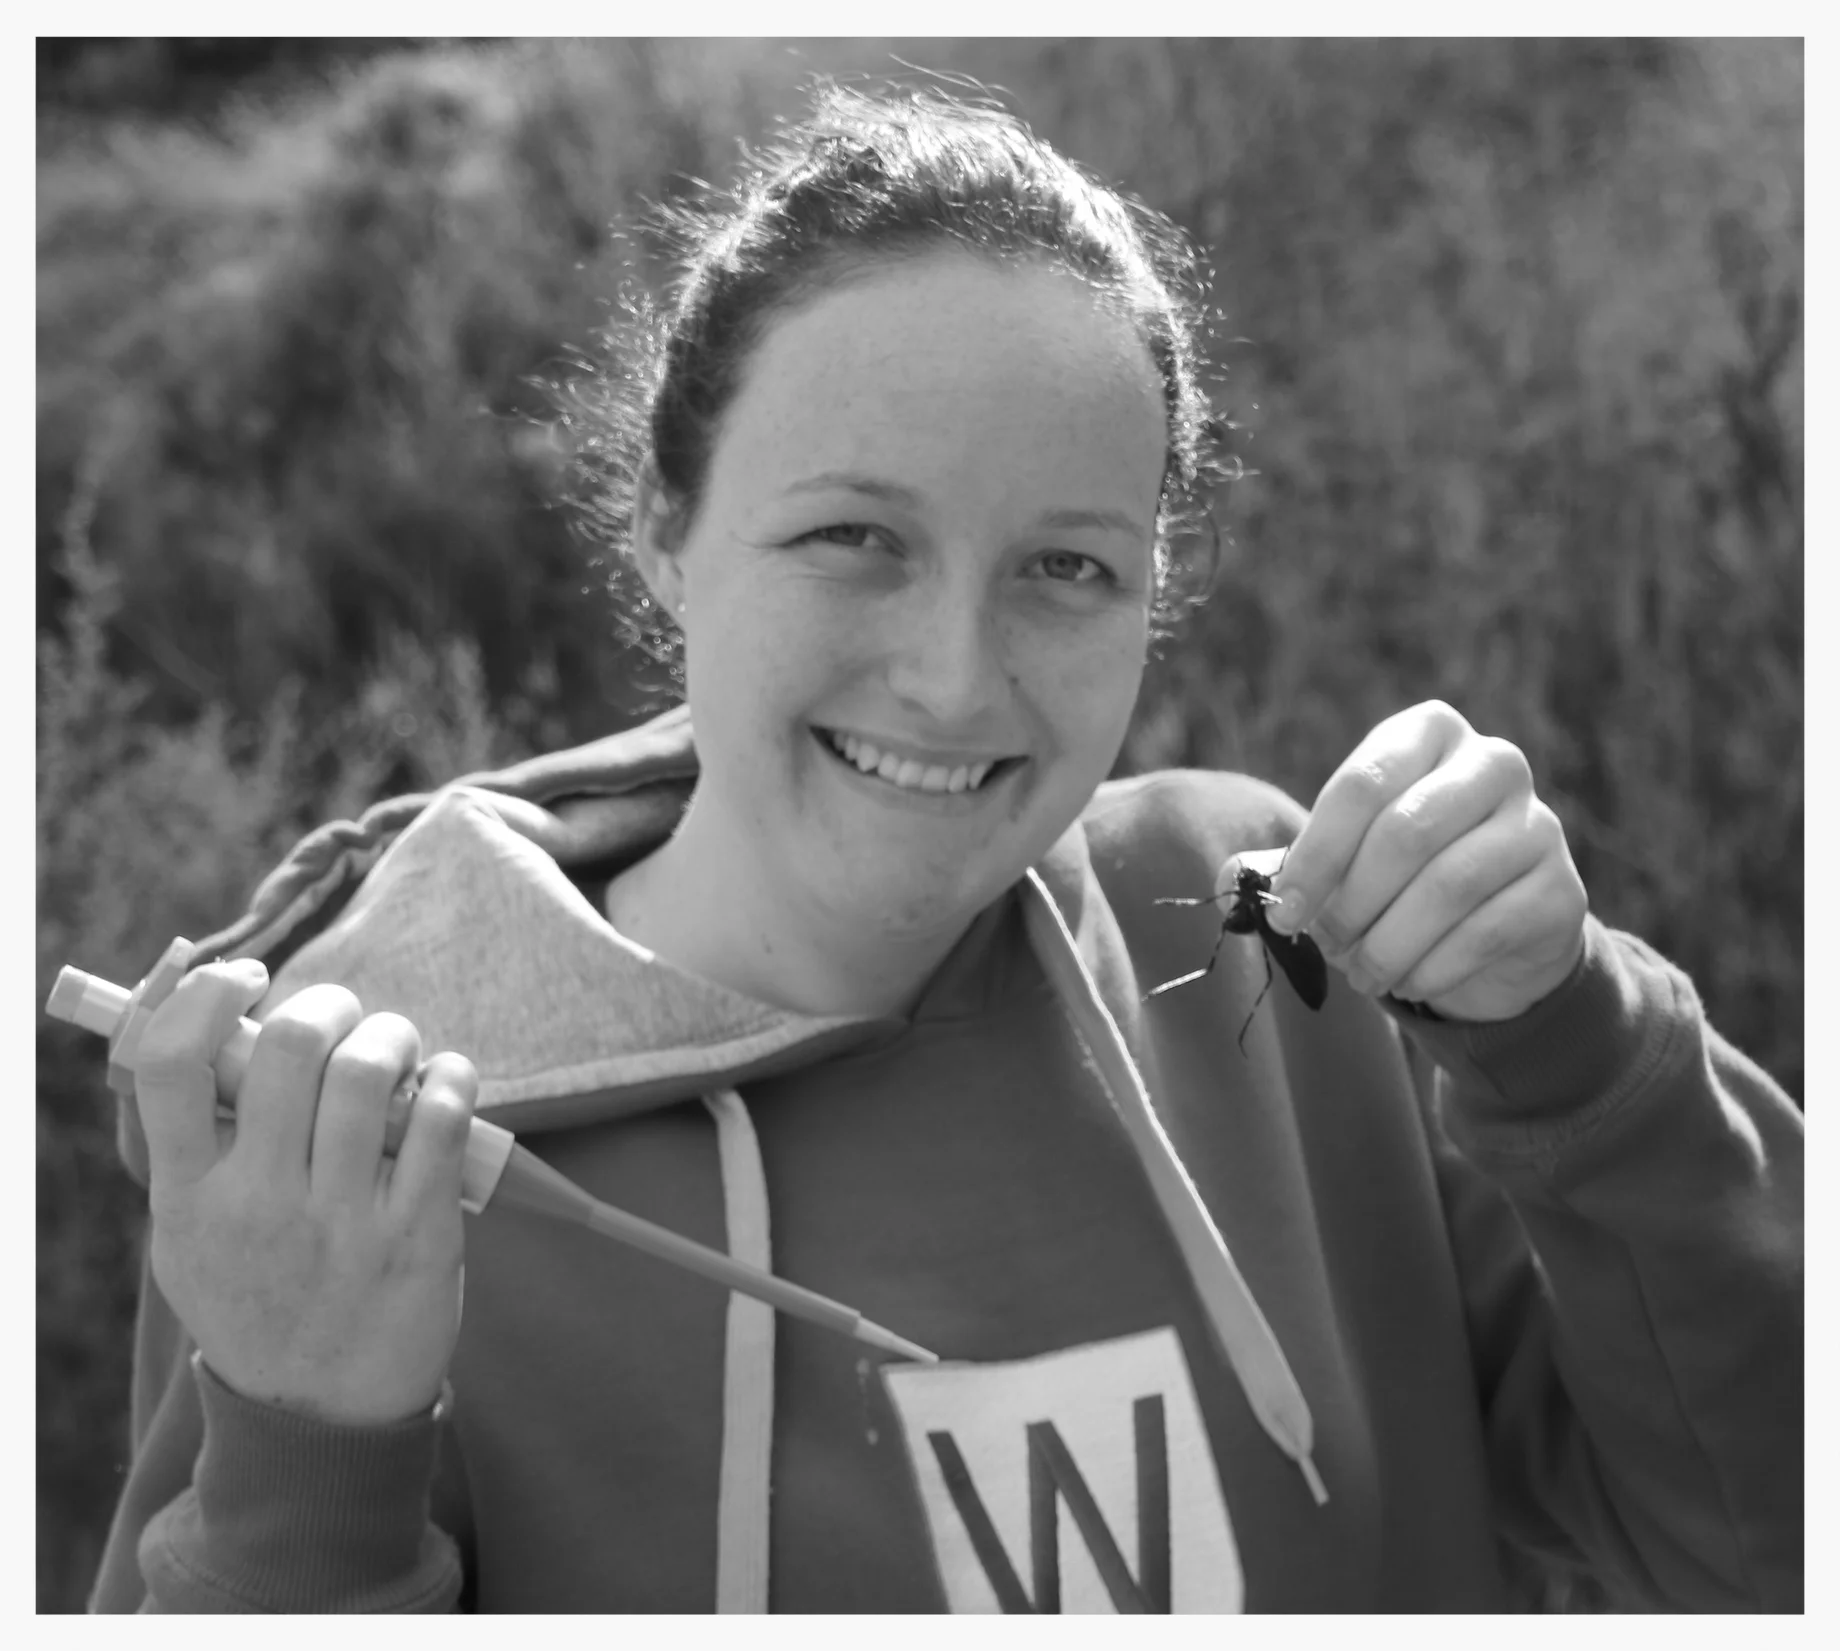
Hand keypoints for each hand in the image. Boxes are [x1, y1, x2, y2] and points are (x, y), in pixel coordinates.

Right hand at [134, 959, 477, 1425]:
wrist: (320, 1416)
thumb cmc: (258, 1296)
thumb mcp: (188, 1233)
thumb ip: (189, 1139)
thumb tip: (206, 1010)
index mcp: (187, 1197)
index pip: (169, 1065)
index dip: (206, 996)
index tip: (248, 980)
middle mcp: (256, 1206)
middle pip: (290, 1047)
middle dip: (330, 1005)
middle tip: (346, 1019)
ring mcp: (338, 1224)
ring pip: (370, 1071)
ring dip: (395, 1035)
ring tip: (399, 1050)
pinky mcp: (415, 1237)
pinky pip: (440, 1119)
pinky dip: (451, 1077)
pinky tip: (446, 1081)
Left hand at [1262, 701, 1587, 1023]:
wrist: (1497, 931)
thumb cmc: (1400, 879)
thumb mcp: (1341, 861)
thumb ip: (1287, 866)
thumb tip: (1229, 876)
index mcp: (1427, 733)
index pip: (1362, 784)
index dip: (1316, 856)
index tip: (1285, 913)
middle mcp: (1494, 762)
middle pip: (1406, 833)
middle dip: (1353, 902)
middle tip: (1328, 946)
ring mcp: (1539, 823)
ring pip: (1449, 886)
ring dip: (1390, 944)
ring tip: (1363, 976)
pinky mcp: (1562, 889)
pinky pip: (1487, 931)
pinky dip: (1433, 967)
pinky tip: (1411, 982)